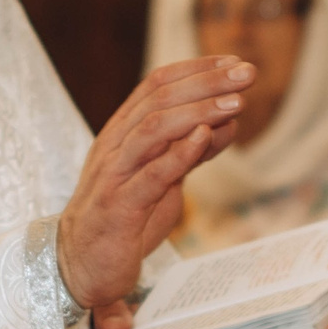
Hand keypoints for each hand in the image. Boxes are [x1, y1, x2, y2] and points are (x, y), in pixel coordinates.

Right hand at [60, 57, 254, 328]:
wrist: (81, 265)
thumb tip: (228, 123)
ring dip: (199, 111)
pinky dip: (179, 153)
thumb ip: (191, 152)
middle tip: (247, 73)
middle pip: (159, 98)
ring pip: (153, 128)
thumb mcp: (163, 179)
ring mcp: (115, 173)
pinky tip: (205, 138)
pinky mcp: (119, 206)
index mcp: (123, 132)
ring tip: (236, 102)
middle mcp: (116, 144)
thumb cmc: (125, 219)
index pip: (157, 85)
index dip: (197, 69)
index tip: (235, 62)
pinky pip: (150, 174)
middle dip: (206, 81)